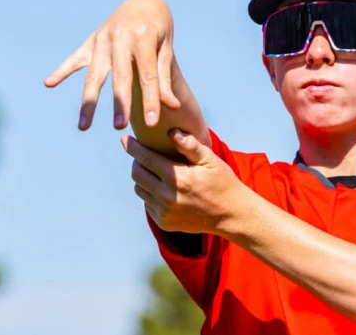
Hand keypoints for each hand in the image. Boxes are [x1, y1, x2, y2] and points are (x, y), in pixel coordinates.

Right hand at [44, 0, 180, 129]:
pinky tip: (49, 83)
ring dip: (89, 101)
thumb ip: (165, 78)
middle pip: (120, 76)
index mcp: (143, 38)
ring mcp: (102, 39)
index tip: (152, 124)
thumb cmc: (159, 31)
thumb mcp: (166, 50)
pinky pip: (75, 59)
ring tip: (84, 126)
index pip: (148, 76)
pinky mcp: (90, 41)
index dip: (151, 100)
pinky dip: (62, 71)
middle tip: (120, 127)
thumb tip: (172, 107)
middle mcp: (120, 37)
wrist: (142, 4)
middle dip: (121, 103)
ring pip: (94, 74)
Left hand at [123, 130, 247, 234]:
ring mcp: (165, 212)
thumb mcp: (211, 160)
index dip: (133, 147)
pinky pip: (147, 204)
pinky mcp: (164, 223)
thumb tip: (172, 132)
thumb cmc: (222, 182)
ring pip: (140, 189)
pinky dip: (151, 194)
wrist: (230, 214)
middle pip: (137, 174)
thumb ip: (190, 146)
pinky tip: (164, 189)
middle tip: (145, 155)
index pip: (146, 159)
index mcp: (178, 178)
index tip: (124, 139)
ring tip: (156, 172)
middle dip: (137, 161)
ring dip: (143, 179)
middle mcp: (168, 197)